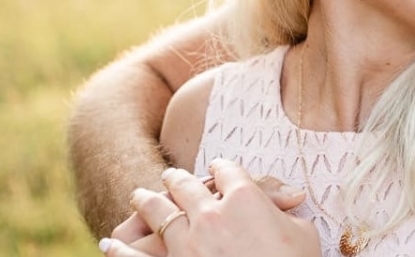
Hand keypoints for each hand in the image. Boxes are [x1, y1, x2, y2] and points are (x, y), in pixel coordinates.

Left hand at [100, 159, 319, 256]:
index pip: (229, 171)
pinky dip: (120, 250)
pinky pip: (136, 256)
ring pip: (159, 213)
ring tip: (140, 197)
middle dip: (178, 179)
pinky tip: (110, 244)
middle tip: (169, 176)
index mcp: (245, 198)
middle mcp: (211, 214)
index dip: (224, 167)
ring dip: (147, 202)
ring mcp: (186, 241)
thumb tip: (291, 202)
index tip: (219, 167)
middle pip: (188, 186)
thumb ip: (289, 214)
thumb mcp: (304, 235)